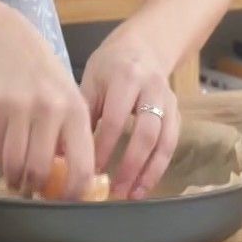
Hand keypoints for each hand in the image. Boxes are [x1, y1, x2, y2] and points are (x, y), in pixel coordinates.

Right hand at [0, 9, 96, 199]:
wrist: (3, 38)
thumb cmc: (41, 72)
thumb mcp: (67, 95)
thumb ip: (71, 132)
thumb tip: (73, 177)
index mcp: (76, 110)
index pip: (82, 165)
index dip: (75, 192)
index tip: (68, 200)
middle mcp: (51, 110)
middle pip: (42, 170)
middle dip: (38, 188)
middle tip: (37, 192)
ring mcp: (21, 108)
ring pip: (17, 165)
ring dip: (16, 180)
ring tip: (18, 182)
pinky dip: (2, 162)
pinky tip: (6, 161)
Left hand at [78, 26, 178, 199]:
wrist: (144, 46)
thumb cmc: (110, 65)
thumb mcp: (92, 78)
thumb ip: (85, 112)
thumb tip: (63, 151)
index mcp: (126, 77)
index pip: (115, 119)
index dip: (104, 148)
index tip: (89, 171)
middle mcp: (152, 89)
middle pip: (146, 133)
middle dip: (130, 165)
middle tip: (114, 191)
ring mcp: (169, 101)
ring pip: (164, 141)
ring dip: (149, 172)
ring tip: (132, 194)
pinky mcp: (177, 112)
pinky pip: (172, 143)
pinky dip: (159, 166)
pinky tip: (144, 184)